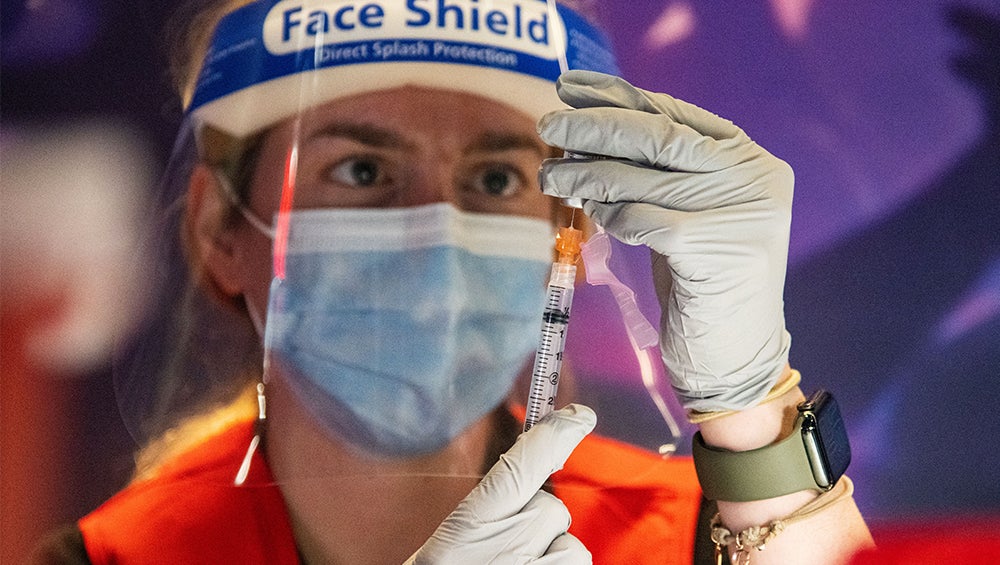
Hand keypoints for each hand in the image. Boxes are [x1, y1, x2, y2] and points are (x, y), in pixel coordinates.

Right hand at [404, 404, 595, 564]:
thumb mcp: (452, 546)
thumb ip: (491, 518)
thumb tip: (535, 495)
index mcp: (469, 526)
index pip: (518, 468)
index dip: (552, 436)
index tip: (578, 416)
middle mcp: (502, 547)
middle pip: (552, 510)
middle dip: (541, 527)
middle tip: (507, 552)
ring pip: (571, 547)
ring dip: (554, 559)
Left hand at [538, 70, 792, 412]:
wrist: (736, 361)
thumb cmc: (707, 286)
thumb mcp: (692, 215)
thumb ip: (661, 175)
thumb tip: (589, 132)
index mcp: (753, 161)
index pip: (677, 114)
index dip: (620, 96)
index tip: (572, 87)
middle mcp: (755, 178)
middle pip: (658, 137)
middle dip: (595, 126)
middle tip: (549, 122)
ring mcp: (740, 213)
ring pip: (642, 177)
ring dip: (585, 173)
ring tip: (550, 172)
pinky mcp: (713, 250)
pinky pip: (640, 218)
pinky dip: (609, 214)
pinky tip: (590, 214)